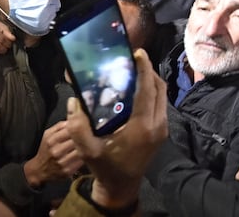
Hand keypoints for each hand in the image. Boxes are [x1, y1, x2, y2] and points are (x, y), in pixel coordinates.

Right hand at [24, 121, 83, 187]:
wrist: (39, 170)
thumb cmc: (46, 149)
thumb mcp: (47, 135)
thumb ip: (59, 126)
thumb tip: (72, 118)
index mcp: (51, 140)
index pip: (71, 130)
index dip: (79, 127)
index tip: (84, 125)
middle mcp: (56, 151)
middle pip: (77, 140)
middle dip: (84, 136)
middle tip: (89, 134)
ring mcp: (62, 162)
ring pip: (81, 151)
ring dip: (85, 147)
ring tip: (88, 144)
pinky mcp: (68, 171)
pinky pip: (81, 161)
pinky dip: (84, 157)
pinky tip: (84, 154)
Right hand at [66, 48, 167, 207]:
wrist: (123, 186)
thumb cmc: (106, 167)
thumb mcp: (87, 150)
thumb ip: (77, 127)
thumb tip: (75, 101)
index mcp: (142, 126)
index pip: (147, 89)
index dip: (144, 68)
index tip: (138, 53)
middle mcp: (157, 124)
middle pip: (159, 88)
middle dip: (149, 70)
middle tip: (134, 59)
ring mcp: (162, 128)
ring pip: (162, 95)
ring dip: (151, 80)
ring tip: (135, 70)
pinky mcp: (162, 130)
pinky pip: (161, 103)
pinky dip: (152, 91)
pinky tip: (137, 89)